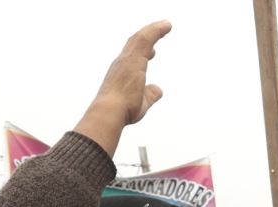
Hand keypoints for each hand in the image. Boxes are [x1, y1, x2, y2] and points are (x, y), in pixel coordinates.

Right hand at [73, 20, 171, 153]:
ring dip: (153, 29)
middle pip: (135, 43)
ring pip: (140, 37)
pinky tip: (166, 25)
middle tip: (160, 30)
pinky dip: (156, 30)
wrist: (110, 111)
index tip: (152, 52)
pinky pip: (146, 38)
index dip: (143, 52)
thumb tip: (158, 89)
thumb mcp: (142, 102)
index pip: (133, 57)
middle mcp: (122, 62)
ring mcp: (127, 59)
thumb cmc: (122, 111)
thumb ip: (150, 94)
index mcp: (122, 72)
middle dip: (148, 36)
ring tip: (166, 25)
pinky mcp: (134, 58)